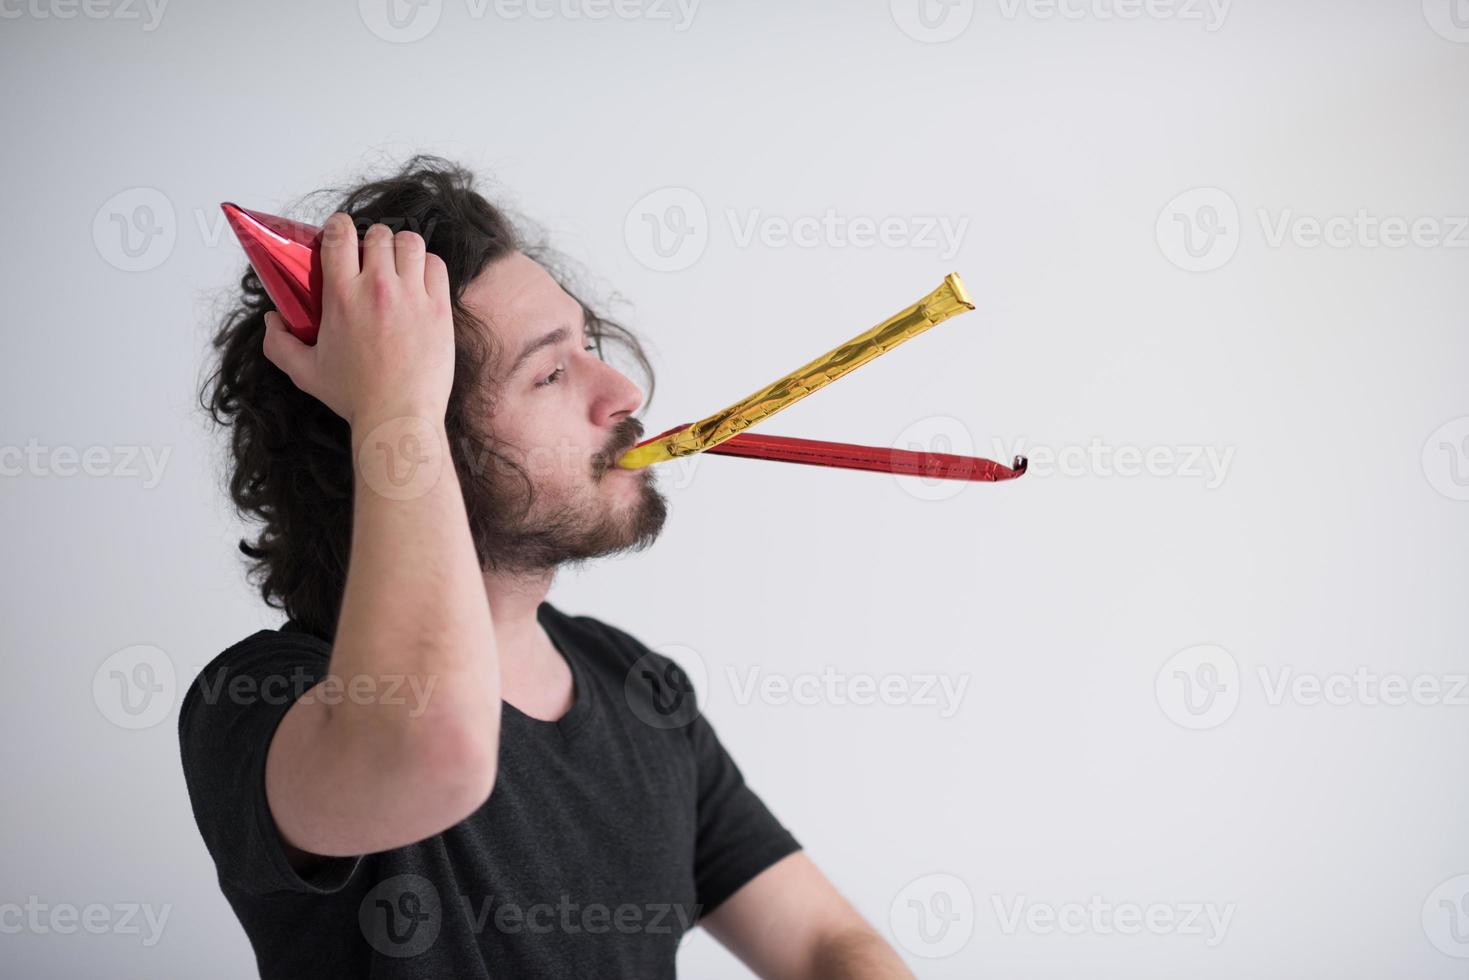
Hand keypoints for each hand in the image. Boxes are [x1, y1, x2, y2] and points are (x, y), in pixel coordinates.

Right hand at [262, 213, 454, 427]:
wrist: (398, 417)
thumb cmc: (354, 396)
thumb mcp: (304, 372)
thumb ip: (278, 343)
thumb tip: (272, 320)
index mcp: (341, 296)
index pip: (339, 234)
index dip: (339, 227)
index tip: (341, 236)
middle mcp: (377, 289)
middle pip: (378, 233)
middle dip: (373, 241)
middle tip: (372, 260)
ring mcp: (412, 297)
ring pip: (410, 242)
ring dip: (402, 249)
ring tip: (398, 266)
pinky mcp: (439, 309)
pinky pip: (436, 266)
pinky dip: (428, 266)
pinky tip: (420, 282)